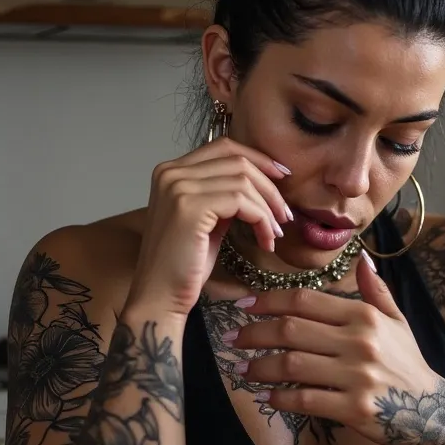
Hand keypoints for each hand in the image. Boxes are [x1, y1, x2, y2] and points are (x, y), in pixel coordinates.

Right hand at [123, 138, 292, 317]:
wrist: (160, 297)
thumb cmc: (184, 266)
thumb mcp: (207, 221)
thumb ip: (224, 196)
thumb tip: (261, 184)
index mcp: (171, 171)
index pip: (224, 147)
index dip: (258, 159)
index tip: (282, 177)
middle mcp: (170, 172)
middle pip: (237, 160)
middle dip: (269, 186)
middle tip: (285, 214)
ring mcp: (178, 187)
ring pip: (243, 181)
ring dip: (268, 208)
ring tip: (275, 233)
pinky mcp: (190, 207)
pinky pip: (241, 201)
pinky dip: (261, 220)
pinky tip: (266, 241)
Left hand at [225, 255, 438, 444]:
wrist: (433, 410)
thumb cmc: (407, 363)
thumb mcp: (397, 321)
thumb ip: (376, 290)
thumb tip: (362, 257)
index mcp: (364, 315)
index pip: (304, 301)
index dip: (268, 301)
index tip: (244, 306)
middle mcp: (360, 341)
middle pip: (291, 330)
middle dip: (254, 333)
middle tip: (233, 339)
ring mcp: (357, 376)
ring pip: (292, 365)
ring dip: (260, 367)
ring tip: (244, 369)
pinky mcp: (354, 408)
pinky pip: (305, 399)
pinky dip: (280, 397)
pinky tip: (268, 396)